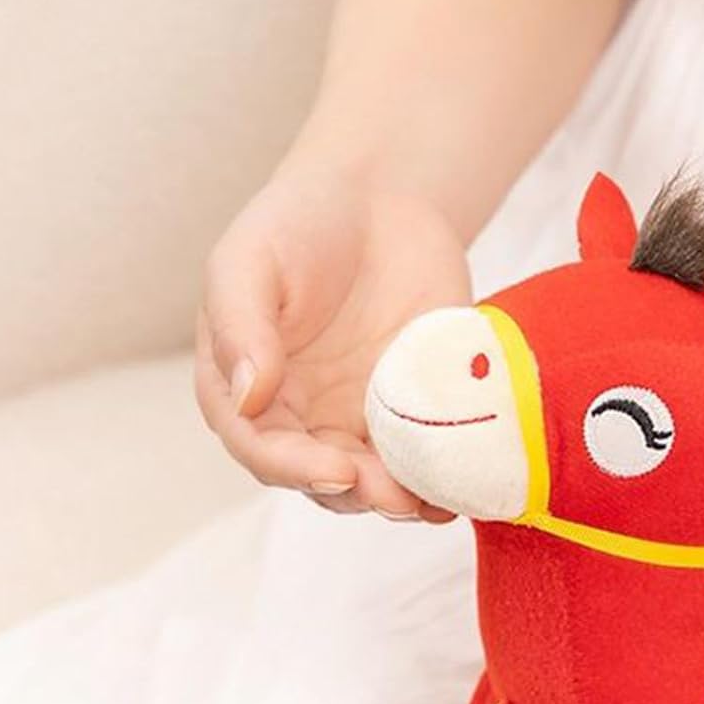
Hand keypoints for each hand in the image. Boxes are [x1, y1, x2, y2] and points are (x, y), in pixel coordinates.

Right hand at [196, 158, 469, 518]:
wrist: (378, 201)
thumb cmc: (297, 223)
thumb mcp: (249, 260)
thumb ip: (240, 324)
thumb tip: (247, 395)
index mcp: (246, 391)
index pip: (261, 448)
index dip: (295, 469)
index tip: (336, 471)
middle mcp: (300, 419)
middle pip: (322, 480)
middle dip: (358, 494)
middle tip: (393, 496)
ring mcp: (359, 422)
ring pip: (375, 485)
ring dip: (402, 501)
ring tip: (432, 502)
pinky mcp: (414, 415)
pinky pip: (426, 459)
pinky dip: (442, 479)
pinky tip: (463, 485)